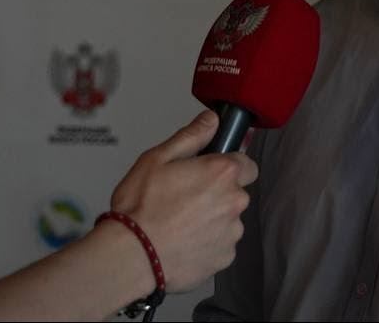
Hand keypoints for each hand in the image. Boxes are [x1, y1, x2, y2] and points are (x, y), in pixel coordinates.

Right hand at [107, 110, 257, 292]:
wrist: (132, 255)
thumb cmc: (141, 207)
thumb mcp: (157, 159)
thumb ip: (191, 136)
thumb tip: (212, 120)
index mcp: (222, 173)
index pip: (246, 164)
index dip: (227, 168)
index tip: (209, 174)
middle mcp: (234, 201)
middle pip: (236, 193)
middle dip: (217, 194)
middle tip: (185, 199)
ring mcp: (231, 232)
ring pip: (228, 220)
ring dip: (212, 220)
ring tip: (180, 223)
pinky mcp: (224, 257)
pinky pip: (221, 245)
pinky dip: (207, 243)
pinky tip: (182, 242)